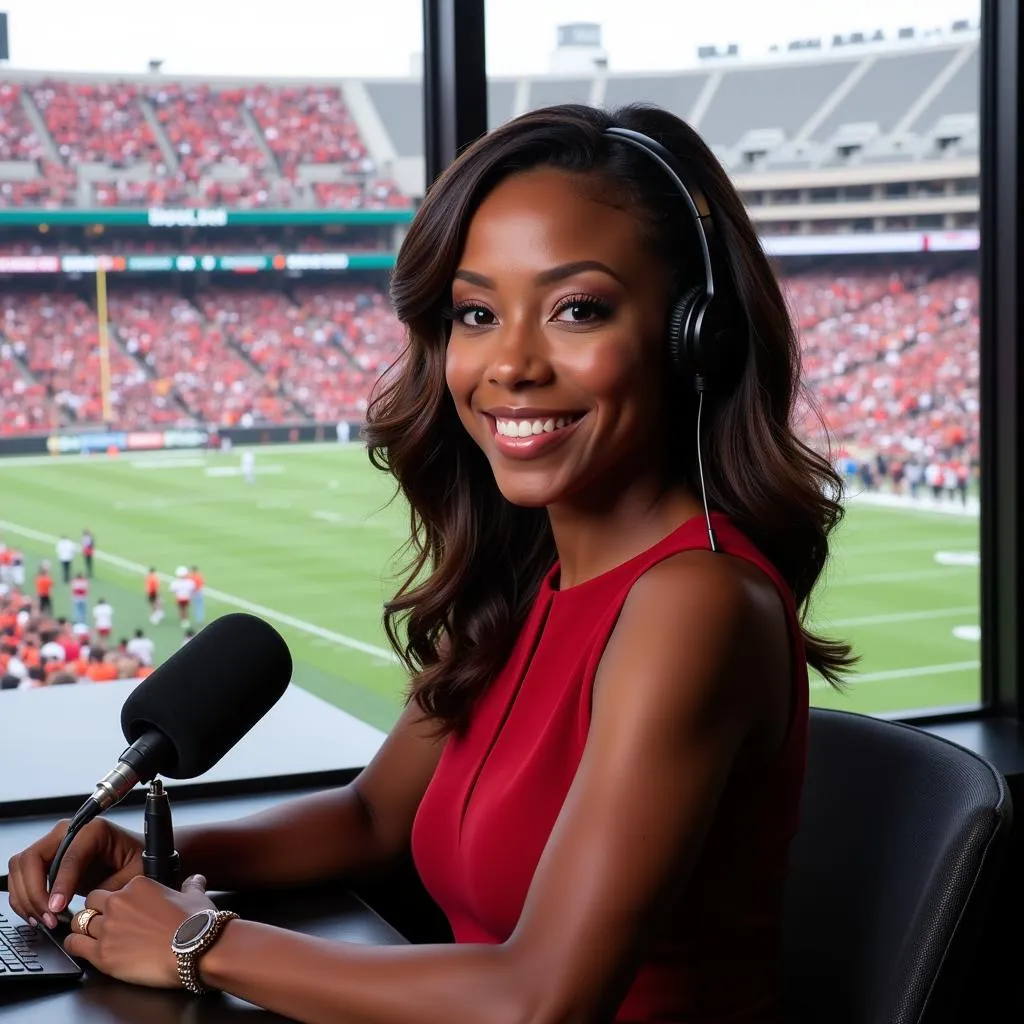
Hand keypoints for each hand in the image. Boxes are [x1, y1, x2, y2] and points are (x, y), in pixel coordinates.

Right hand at [7, 818, 143, 928]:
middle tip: (49, 917)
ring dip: (25, 898)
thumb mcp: (132, 875)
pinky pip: (22, 878)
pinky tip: (39, 915)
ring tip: (45, 920)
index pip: (68, 856)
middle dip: (34, 892)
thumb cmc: (139, 860)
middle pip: (32, 858)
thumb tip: (85, 907)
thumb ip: (109, 890)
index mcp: (94, 829)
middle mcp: (69, 832)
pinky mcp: (48, 861)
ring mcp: (55, 845)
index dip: (60, 884)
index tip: (57, 908)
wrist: (137, 857)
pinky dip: (24, 898)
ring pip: (21, 868)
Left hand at [65, 874, 215, 987]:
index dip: (116, 902)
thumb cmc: (196, 923)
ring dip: (82, 929)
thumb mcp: (196, 896)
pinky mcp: (102, 954)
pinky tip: (80, 947)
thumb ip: (191, 885)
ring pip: (78, 923)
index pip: (114, 890)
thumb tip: (196, 880)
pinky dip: (74, 945)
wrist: (195, 949)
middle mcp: (119, 903)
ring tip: (89, 937)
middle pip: (91, 903)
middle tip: (103, 923)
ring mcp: (108, 928)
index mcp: (138, 885)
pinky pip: (74, 945)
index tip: (122, 912)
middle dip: (94, 912)